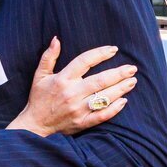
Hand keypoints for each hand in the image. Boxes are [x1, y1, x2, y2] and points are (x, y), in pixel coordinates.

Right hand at [11, 38, 136, 136]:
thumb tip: (56, 39)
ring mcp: (78, 109)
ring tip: (132, 81)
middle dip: (118, 73)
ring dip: (120, 89)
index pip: (85, 61)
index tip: (113, 50)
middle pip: (100, 80)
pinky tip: (124, 101)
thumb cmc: (38, 99)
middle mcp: (72, 94)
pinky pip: (101, 116)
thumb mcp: (39, 76)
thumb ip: (48, 57)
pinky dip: (114, 109)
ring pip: (104, 97)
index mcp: (63, 79)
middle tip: (132, 68)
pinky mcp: (82, 123)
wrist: (34, 126)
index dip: (101, 54)